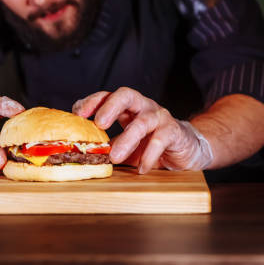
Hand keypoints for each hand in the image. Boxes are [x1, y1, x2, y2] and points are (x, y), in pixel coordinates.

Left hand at [72, 87, 212, 173]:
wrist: (186, 149)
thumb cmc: (150, 145)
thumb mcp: (124, 143)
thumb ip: (105, 144)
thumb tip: (79, 152)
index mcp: (127, 106)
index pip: (107, 96)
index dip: (92, 102)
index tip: (77, 114)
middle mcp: (143, 106)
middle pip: (126, 95)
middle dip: (110, 107)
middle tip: (99, 124)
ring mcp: (159, 117)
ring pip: (142, 122)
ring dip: (127, 139)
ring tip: (115, 156)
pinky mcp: (174, 132)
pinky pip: (161, 140)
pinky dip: (149, 155)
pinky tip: (141, 168)